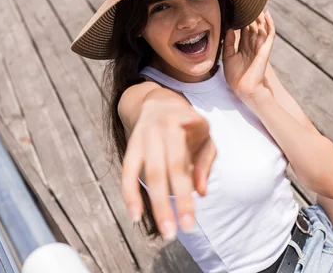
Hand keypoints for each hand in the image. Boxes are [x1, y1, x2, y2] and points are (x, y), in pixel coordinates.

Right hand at [121, 100, 215, 239]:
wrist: (159, 101)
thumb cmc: (190, 124)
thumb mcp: (205, 135)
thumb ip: (205, 162)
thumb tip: (201, 192)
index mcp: (184, 122)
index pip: (186, 162)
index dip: (189, 187)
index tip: (194, 211)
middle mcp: (162, 128)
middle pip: (168, 169)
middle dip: (175, 202)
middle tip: (182, 231)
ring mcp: (144, 136)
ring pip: (149, 174)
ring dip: (156, 205)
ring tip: (165, 232)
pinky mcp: (131, 146)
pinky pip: (127, 172)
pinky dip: (130, 194)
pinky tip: (135, 216)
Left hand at [222, 10, 275, 103]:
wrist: (244, 89)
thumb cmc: (235, 77)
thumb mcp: (227, 57)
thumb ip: (228, 43)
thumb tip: (229, 29)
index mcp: (243, 48)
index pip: (244, 31)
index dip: (242, 20)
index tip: (238, 10)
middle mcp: (252, 46)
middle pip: (253, 27)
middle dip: (252, 16)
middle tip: (249, 2)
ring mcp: (260, 47)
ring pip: (262, 28)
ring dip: (261, 17)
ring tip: (259, 4)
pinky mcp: (265, 49)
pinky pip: (269, 34)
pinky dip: (269, 24)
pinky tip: (267, 15)